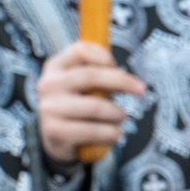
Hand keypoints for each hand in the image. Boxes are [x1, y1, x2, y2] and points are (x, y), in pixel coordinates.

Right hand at [37, 40, 147, 164]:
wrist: (56, 139)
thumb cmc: (76, 105)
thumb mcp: (81, 85)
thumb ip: (97, 74)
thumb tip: (127, 77)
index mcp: (55, 67)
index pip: (80, 50)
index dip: (104, 56)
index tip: (119, 67)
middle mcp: (48, 85)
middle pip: (91, 76)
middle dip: (122, 82)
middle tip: (141, 90)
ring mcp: (49, 108)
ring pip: (95, 106)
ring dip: (117, 113)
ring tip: (122, 118)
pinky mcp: (54, 131)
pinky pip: (92, 130)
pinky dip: (110, 133)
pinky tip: (116, 135)